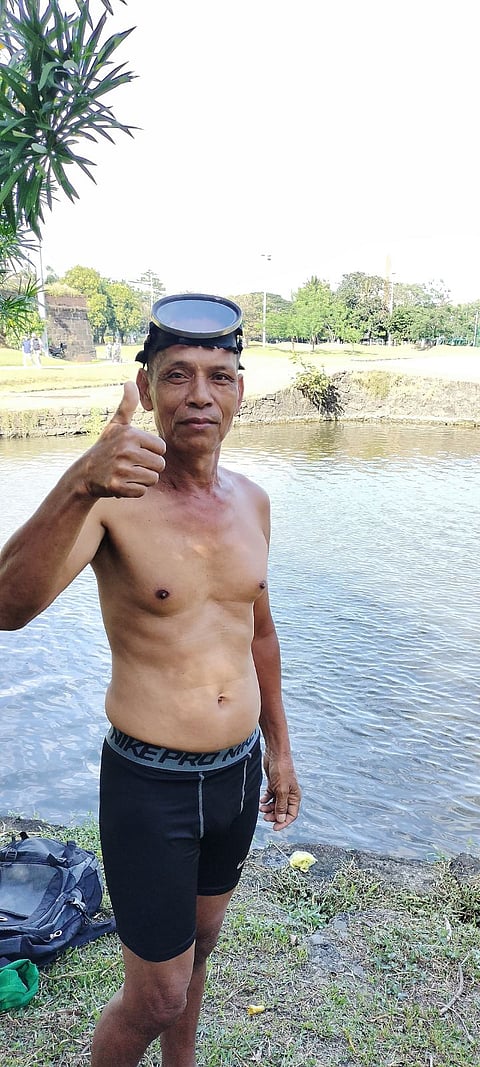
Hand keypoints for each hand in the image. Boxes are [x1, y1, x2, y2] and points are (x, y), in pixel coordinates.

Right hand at [82, 382, 165, 498]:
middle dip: (148, 467)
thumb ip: (127, 405)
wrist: (84, 474)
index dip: (151, 452)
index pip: (162, 448)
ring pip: (152, 479)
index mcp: (130, 434)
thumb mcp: (115, 425)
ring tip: (126, 473)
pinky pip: (141, 491)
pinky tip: (121, 483)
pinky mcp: (117, 486)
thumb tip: (130, 382)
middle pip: (160, 465)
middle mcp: (126, 450)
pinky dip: (133, 490)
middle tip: (130, 464)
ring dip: (141, 479)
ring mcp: (121, 469)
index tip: (136, 451)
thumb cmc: (105, 448)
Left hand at [259, 751, 300, 830]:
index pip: (291, 814)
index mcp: (295, 796)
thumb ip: (281, 805)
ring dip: (269, 808)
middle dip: (274, 815)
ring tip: (261, 808)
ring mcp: (281, 789)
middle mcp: (289, 794)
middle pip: (283, 810)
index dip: (284, 822)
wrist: (275, 754)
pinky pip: (270, 796)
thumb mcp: (281, 790)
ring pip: (275, 804)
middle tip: (265, 818)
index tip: (275, 828)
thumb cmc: (282, 769)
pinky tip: (261, 800)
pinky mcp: (274, 784)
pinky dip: (266, 800)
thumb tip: (281, 819)